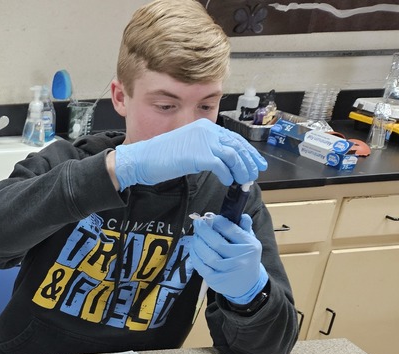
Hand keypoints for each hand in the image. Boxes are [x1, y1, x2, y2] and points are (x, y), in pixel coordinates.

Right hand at [113, 119, 267, 188]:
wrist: (142, 159)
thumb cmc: (160, 156)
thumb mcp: (188, 147)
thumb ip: (206, 149)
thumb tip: (224, 162)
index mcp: (205, 127)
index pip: (234, 138)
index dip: (248, 151)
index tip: (255, 162)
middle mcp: (206, 131)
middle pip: (237, 145)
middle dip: (249, 161)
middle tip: (254, 174)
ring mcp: (203, 142)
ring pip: (233, 156)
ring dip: (241, 170)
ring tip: (243, 180)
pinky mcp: (199, 155)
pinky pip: (222, 166)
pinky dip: (227, 175)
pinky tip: (227, 181)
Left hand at [190, 213, 268, 304]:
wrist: (247, 284)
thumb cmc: (246, 258)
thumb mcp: (250, 242)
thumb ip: (244, 228)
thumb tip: (240, 214)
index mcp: (249, 247)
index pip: (231, 230)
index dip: (218, 222)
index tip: (211, 218)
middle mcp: (240, 259)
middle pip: (216, 242)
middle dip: (204, 231)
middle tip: (198, 223)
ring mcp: (227, 271)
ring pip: (207, 254)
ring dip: (197, 243)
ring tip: (196, 236)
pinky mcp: (216, 280)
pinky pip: (201, 265)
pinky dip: (195, 255)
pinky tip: (195, 249)